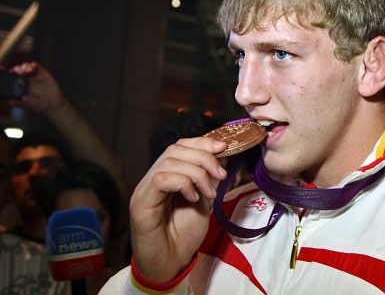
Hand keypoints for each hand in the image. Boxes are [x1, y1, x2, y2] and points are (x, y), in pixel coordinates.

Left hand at [7, 62, 64, 112]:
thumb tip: (9, 102)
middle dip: (14, 70)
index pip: (8, 77)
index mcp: (17, 87)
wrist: (53, 104)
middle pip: (15, 71)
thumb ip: (18, 103)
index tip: (1, 69)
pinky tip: (32, 68)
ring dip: (22, 67)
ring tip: (24, 72)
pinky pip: (35, 66)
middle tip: (15, 72)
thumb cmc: (38, 106)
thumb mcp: (27, 105)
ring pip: (24, 67)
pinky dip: (32, 65)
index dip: (3, 73)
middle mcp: (24, 80)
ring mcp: (32, 76)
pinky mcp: (41, 73)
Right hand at [129, 136, 227, 282]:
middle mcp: (153, 177)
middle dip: (204, 157)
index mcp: (168, 174)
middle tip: (221, 175)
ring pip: (170, 161)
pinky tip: (193, 198)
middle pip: (175, 149)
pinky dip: (182, 183)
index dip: (202, 142)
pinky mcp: (141, 203)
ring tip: (209, 194)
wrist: (171, 262)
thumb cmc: (185, 234)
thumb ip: (209, 178)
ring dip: (197, 174)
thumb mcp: (204, 200)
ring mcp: (145, 188)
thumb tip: (222, 155)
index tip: (224, 147)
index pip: (181, 145)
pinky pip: (161, 179)